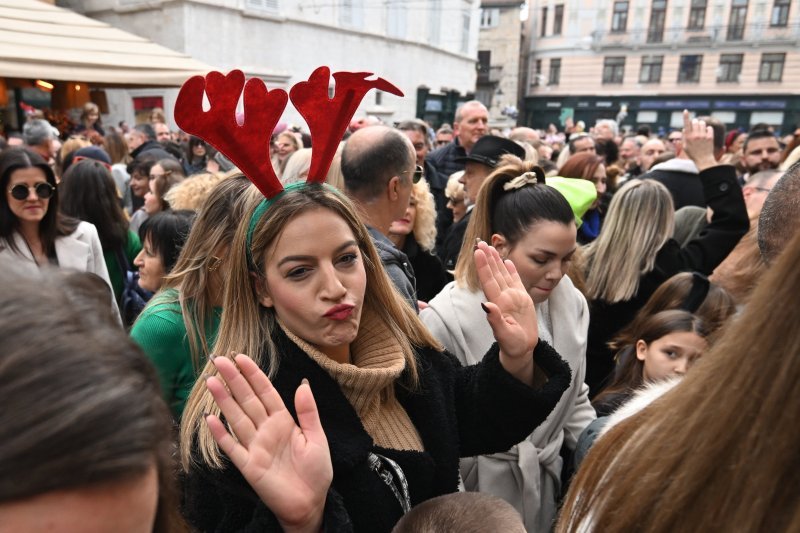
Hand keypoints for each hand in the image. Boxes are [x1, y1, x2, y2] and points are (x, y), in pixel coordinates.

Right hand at [206, 354, 331, 532]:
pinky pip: (232, 447)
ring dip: (223, 400)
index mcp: (284, 421)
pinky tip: (209, 419)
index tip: (240, 358)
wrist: (311, 503)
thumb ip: (308, 412)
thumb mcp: (317, 438)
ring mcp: (255, 447)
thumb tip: (302, 384)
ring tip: (210, 381)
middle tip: (218, 360)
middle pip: (247, 400)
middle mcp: (266, 430)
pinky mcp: (248, 466)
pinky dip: (220, 434)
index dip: (253, 375)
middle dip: (233, 380)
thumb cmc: (316, 472)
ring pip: (236, 418)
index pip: (265, 392)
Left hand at [474, 241, 537, 383]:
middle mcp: (502, 297)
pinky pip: (515, 281)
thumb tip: (486, 305)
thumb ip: (495, 320)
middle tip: (480, 242)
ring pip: (502, 274)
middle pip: (493, 274)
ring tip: (490, 246)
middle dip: (487, 258)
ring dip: (496, 261)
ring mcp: (511, 297)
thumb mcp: (504, 335)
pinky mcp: (521, 299)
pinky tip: (507, 260)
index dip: (483, 266)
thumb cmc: (512, 345)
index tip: (478, 252)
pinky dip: (511, 270)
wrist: (522, 349)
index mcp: (497, 304)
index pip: (488, 281)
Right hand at [681, 110, 717, 171]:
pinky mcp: (710, 137)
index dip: (685, 116)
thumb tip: (684, 128)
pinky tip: (706, 134)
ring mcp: (703, 136)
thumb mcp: (685, 147)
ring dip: (701, 125)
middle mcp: (695, 136)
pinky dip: (708, 129)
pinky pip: (709, 128)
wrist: (703, 160)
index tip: (685, 110)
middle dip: (695, 122)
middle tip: (695, 126)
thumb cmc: (693, 154)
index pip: (686, 124)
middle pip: (695, 121)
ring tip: (701, 130)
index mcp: (688, 137)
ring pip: (702, 123)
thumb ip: (684, 137)